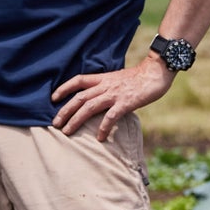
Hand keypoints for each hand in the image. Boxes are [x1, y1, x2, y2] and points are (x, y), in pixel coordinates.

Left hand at [50, 55, 172, 143]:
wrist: (156, 72)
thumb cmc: (139, 78)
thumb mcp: (118, 79)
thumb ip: (107, 87)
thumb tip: (99, 98)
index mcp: (103, 78)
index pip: (78, 80)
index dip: (64, 88)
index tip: (53, 98)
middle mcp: (105, 86)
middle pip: (79, 98)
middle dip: (65, 111)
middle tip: (55, 123)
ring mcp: (114, 94)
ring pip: (89, 107)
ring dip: (76, 120)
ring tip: (67, 132)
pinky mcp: (125, 103)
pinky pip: (110, 117)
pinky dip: (103, 127)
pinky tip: (99, 138)